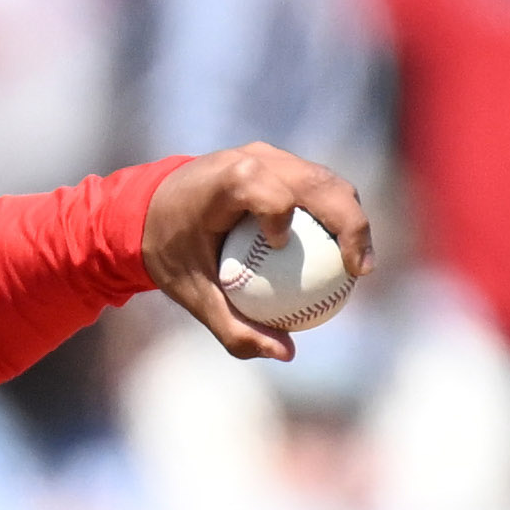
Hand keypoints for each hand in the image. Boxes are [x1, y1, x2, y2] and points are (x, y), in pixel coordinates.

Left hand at [141, 143, 369, 363]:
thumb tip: (285, 353)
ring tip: (360, 267)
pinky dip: (337, 216)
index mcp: (229, 179)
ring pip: (329, 182)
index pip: (270, 193)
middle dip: (351, 225)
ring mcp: (273, 156)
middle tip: (360, 272)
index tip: (280, 249)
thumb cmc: (169, 250)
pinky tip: (346, 255)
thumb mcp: (191, 293)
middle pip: (319, 184)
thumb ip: (232, 325)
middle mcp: (256, 158)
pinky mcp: (282, 162)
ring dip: (352, 220)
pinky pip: (320, 188)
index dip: (282, 218)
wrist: (149, 208)